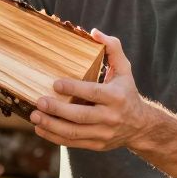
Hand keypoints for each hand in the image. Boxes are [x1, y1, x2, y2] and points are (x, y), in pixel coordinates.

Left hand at [30, 29, 154, 150]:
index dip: (74, 89)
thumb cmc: (127, 92)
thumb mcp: (124, 70)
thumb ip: (112, 49)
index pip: (93, 93)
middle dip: (57, 110)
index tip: (55, 84)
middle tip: (39, 101)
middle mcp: (110, 117)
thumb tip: (94, 32)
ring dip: (51, 126)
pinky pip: (73, 143)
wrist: (141, 126)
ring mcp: (103, 133)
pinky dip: (55, 137)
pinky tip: (40, 129)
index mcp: (116, 97)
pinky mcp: (96, 144)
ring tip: (35, 116)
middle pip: (80, 116)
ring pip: (74, 132)